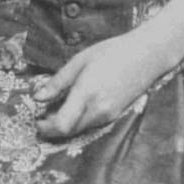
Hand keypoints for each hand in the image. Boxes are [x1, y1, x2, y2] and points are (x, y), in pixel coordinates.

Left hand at [34, 32, 162, 139]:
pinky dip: (78, 122)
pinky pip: (91, 124)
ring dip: (65, 126)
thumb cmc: (111, 52)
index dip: (46, 128)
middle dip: (52, 129)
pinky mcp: (115, 115)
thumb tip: (37, 97)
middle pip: (69, 131)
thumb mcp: (79, 61)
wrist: (146, 55)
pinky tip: (73, 109)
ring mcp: (108, 114)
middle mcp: (98, 108)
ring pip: (80, 130)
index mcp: (87, 92)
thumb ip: (58, 82)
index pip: (62, 124)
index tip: (36, 121)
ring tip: (54, 111)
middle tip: (41, 117)